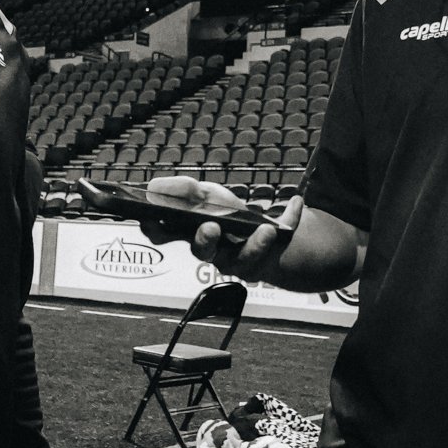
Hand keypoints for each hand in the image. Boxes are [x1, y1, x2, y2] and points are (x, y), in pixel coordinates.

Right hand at [145, 176, 301, 286]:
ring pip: (244, 261)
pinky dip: (289, 221)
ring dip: (255, 246)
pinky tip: (296, 202)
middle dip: (205, 241)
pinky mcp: (264, 260)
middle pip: (202, 252)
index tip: (151, 220)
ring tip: (265, 230)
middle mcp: (211, 251)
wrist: (261, 234)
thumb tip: (154, 186)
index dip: (155, 230)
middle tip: (210, 227)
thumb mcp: (205, 195)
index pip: (164, 236)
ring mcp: (238, 260)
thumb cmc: (227, 215)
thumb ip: (183, 190)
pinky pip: (277, 246)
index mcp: (189, 233)